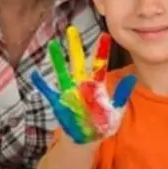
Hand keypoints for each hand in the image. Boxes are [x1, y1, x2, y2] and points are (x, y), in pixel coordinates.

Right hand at [30, 27, 135, 144]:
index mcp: (96, 85)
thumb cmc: (102, 123)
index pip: (100, 64)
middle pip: (78, 62)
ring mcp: (69, 92)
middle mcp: (81, 85)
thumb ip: (122, 93)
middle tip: (72, 29)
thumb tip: (133, 78)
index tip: (105, 35)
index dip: (102, 50)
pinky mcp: (58, 102)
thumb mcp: (116, 109)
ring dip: (57, 60)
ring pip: (62, 72)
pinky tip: (34, 74)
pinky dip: (41, 84)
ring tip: (52, 45)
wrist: (86, 138)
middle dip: (75, 46)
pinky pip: (48, 91)